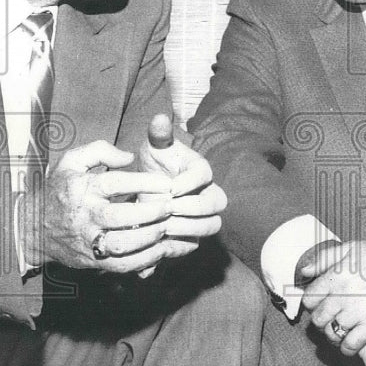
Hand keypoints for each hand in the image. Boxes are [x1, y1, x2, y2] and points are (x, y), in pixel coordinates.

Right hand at [20, 140, 174, 271]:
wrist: (33, 228)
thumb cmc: (60, 189)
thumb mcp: (71, 161)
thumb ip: (100, 150)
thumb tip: (129, 157)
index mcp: (83, 189)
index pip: (114, 184)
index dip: (143, 182)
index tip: (166, 183)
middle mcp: (85, 215)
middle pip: (118, 216)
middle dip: (149, 212)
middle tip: (170, 206)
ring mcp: (88, 240)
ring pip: (120, 244)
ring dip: (148, 237)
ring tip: (166, 226)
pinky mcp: (92, 260)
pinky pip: (120, 265)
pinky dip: (143, 260)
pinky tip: (160, 249)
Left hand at [137, 114, 226, 246]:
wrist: (147, 193)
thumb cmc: (154, 166)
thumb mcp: (153, 148)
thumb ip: (158, 134)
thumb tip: (159, 118)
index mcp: (201, 171)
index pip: (205, 175)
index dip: (189, 183)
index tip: (169, 188)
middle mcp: (208, 194)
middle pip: (218, 204)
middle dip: (193, 207)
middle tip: (168, 208)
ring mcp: (203, 217)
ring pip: (210, 227)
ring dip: (188, 227)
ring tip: (162, 226)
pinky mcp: (192, 236)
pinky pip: (192, 246)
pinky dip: (175, 247)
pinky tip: (156, 243)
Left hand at [300, 234, 365, 355]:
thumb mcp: (354, 247)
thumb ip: (326, 258)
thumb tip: (304, 271)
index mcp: (337, 274)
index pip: (309, 298)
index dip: (313, 304)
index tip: (321, 305)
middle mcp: (344, 293)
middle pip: (319, 318)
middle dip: (322, 322)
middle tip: (330, 320)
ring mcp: (359, 310)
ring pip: (332, 332)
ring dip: (334, 336)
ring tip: (340, 333)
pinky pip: (351, 344)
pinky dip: (347, 348)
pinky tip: (351, 345)